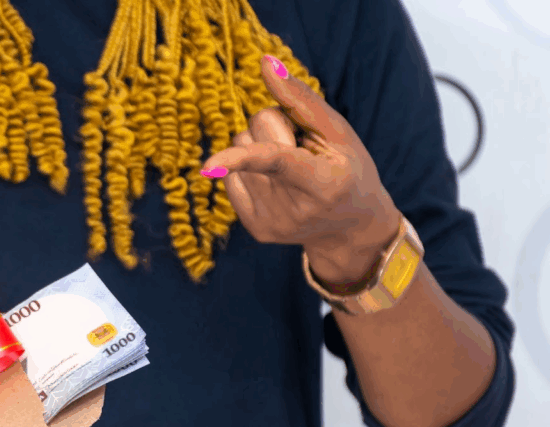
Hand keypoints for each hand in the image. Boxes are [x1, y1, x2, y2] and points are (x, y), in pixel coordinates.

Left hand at [202, 54, 401, 287]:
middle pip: (249, 140)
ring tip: (290, 170)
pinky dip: (248, 172)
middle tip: (302, 150)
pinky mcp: (256, 229)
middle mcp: (293, 209)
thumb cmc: (348, 169)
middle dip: (271, 131)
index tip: (210, 165)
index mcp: (323, 183)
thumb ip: (299, 98)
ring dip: (258, 150)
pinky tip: (276, 185)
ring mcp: (271, 223)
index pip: (275, 161)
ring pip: (236, 154)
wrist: (351, 227)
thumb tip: (264, 62)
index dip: (242, 158)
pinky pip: (228, 178)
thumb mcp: (337, 131)